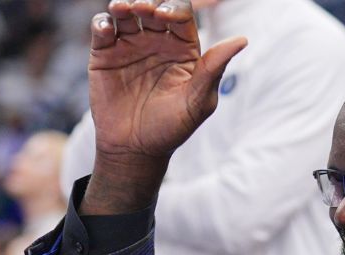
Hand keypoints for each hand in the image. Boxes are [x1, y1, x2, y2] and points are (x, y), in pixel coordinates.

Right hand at [82, 0, 246, 211]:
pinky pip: (102, 29)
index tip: (165, 17)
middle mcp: (157, 42)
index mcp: (183, 49)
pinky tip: (107, 28)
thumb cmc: (171, 128)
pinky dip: (102, 23)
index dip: (174, 9)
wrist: (135, 150)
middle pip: (153, 8)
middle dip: (148, 2)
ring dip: (124, 5)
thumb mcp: (197, 102)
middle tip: (142, 8)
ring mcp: (130, 46)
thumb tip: (242, 40)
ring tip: (121, 10)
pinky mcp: (104, 54)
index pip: (181, 15)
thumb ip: (214, 69)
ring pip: (126, 13)